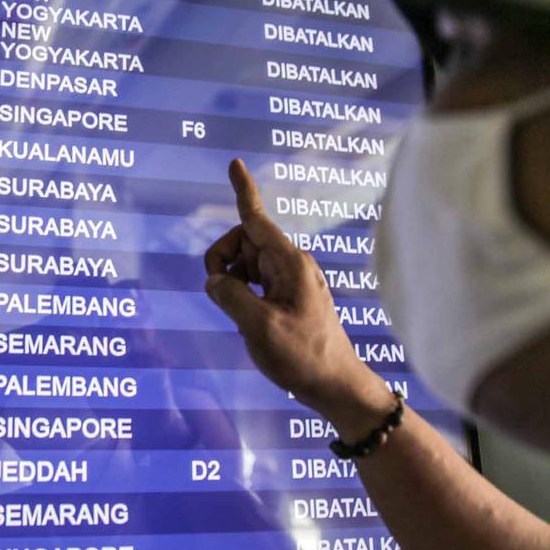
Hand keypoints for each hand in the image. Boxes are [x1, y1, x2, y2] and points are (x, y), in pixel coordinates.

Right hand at [204, 159, 392, 432]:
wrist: (335, 386)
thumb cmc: (302, 357)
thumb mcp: (258, 327)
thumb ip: (230, 296)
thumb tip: (214, 281)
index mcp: (290, 264)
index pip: (257, 219)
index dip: (243, 190)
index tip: (234, 163)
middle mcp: (292, 265)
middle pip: (242, 242)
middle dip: (222, 262)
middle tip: (220, 295)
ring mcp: (291, 281)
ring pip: (245, 264)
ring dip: (232, 283)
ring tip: (242, 316)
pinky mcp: (288, 297)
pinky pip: (254, 282)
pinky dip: (242, 294)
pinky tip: (249, 320)